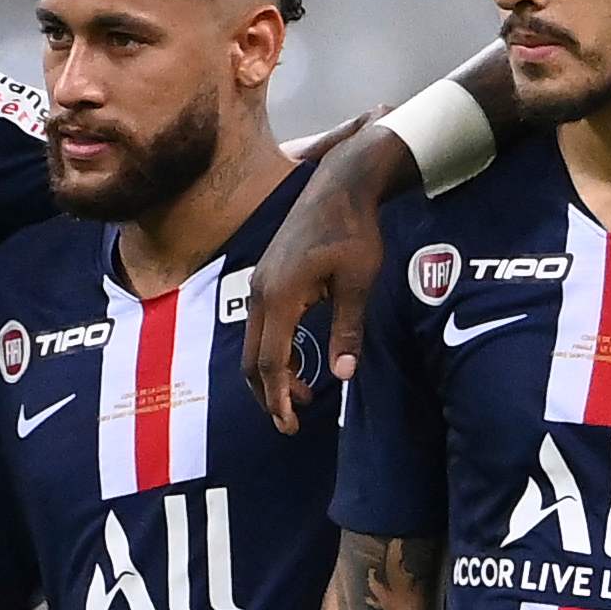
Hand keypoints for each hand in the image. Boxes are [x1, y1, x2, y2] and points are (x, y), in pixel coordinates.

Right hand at [244, 134, 404, 429]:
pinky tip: (299, 360)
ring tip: (304, 395)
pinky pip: (262, 326)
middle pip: (252, 359)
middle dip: (269, 394)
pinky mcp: (267, 277)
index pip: (270, 361)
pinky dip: (275, 351)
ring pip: (254, 344)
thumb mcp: (358, 284)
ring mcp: (260, 284)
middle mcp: (261, 292)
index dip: (278, 398)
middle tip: (292, 423)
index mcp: (281, 296)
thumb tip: (344, 375)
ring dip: (273, 373)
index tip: (290, 425)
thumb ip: (348, 330)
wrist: (340, 184)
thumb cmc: (354, 232)